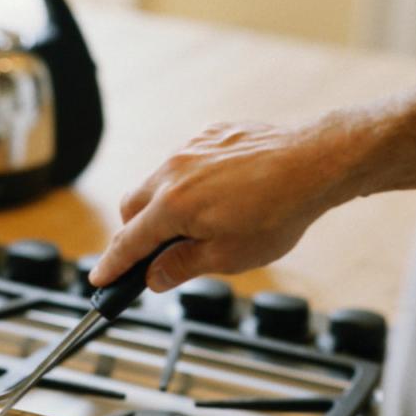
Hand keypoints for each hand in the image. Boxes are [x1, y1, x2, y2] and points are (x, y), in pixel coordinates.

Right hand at [90, 118, 357, 293]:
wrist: (316, 163)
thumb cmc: (277, 213)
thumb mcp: (228, 256)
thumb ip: (181, 266)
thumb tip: (153, 277)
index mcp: (172, 207)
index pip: (128, 242)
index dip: (112, 266)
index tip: (99, 279)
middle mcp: (172, 172)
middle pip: (131, 208)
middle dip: (136, 232)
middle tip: (159, 254)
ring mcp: (191, 149)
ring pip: (156, 182)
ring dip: (163, 206)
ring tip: (201, 223)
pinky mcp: (211, 136)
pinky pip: (185, 162)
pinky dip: (189, 182)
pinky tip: (221, 195)